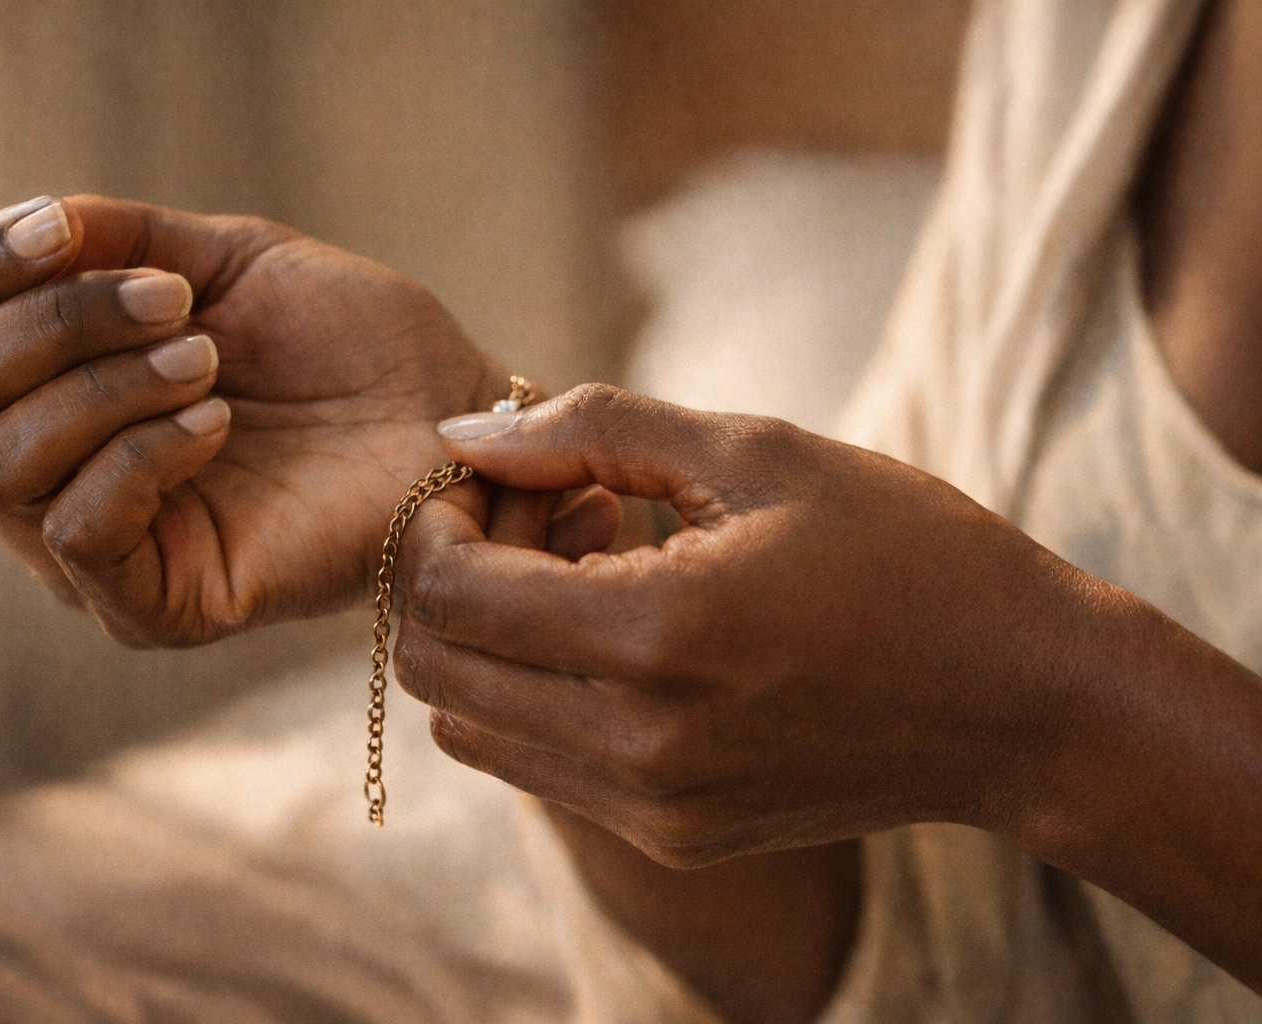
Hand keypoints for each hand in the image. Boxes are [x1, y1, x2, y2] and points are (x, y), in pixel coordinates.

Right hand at [0, 195, 510, 644]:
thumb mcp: (222, 261)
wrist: (451, 419)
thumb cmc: (349, 344)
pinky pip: (76, 533)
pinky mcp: (154, 609)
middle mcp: (51, 475)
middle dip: (45, 328)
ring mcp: (95, 552)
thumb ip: (114, 240)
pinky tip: (219, 423)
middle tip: (173, 306)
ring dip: (100, 388)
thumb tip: (30, 231)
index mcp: (52, 390)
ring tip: (208, 358)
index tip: (56, 225)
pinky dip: (138, 455)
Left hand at [393, 384, 1108, 866]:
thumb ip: (591, 431)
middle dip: (450, 581)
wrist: (1020, 705)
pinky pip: (539, 765)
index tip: (494, 478)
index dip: (437, 524)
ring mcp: (650, 809)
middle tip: (535, 517)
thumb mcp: (755, 452)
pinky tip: (621, 633)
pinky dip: (538, 694)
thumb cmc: (903, 553)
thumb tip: (460, 433)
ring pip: (470, 730)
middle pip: (436, 672)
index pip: (447, 594)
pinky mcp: (669, 838)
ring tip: (582, 573)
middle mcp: (636, 745)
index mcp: (655, 637)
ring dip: (488, 643)